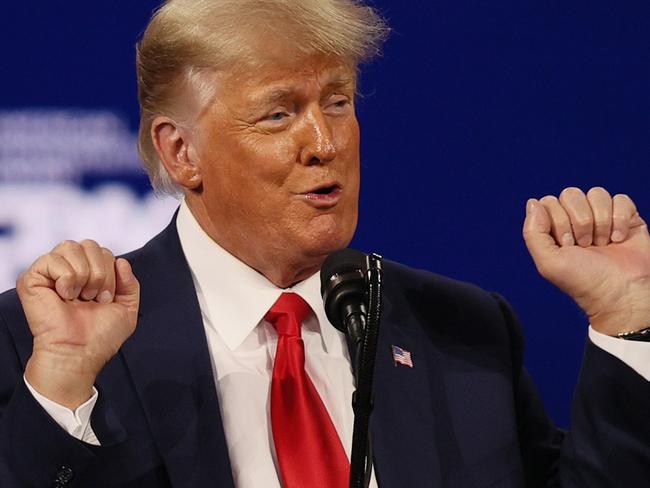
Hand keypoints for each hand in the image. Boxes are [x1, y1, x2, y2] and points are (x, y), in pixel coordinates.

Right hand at [17, 240, 139, 408]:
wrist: (80, 352)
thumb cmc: (100, 335)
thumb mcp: (127, 307)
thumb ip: (130, 283)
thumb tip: (121, 261)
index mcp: (89, 274)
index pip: (104, 251)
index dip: (111, 273)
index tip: (105, 299)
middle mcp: (69, 269)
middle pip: (90, 244)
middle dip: (100, 273)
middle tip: (93, 298)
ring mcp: (50, 273)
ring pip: (72, 246)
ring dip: (84, 275)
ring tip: (78, 297)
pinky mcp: (32, 279)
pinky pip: (52, 258)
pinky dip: (66, 277)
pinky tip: (64, 295)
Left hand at [523, 187, 649, 335]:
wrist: (621, 293)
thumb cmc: (584, 282)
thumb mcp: (548, 262)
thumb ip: (532, 232)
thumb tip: (533, 202)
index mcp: (555, 228)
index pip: (548, 202)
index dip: (558, 221)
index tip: (567, 245)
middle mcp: (576, 219)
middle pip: (571, 194)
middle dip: (579, 221)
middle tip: (585, 245)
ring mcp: (602, 217)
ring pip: (596, 193)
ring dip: (601, 221)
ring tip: (603, 243)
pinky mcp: (626, 217)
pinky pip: (620, 199)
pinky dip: (620, 219)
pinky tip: (619, 239)